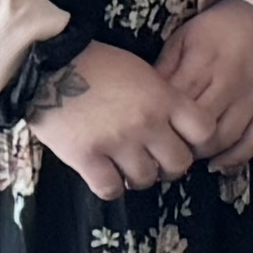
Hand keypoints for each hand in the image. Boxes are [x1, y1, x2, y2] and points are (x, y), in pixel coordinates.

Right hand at [25, 39, 202, 195]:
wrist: (48, 64)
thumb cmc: (96, 63)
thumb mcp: (142, 71)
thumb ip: (162, 98)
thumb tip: (176, 126)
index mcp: (164, 98)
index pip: (205, 131)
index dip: (198, 141)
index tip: (185, 142)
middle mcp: (146, 122)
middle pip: (179, 163)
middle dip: (170, 166)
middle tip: (155, 161)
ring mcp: (116, 141)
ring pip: (146, 179)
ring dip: (139, 178)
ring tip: (127, 168)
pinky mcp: (85, 156)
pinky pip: (110, 189)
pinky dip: (111, 187)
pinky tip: (106, 175)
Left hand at [158, 0, 252, 173]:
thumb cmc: (220, 29)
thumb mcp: (183, 39)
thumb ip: (164, 69)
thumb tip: (143, 103)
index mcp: (203, 62)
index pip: (174, 107)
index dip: (158, 127)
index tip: (147, 137)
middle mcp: (229, 81)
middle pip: (197, 128)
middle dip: (178, 145)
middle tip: (164, 152)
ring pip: (224, 139)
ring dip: (202, 154)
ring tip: (187, 155)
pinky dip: (235, 158)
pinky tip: (218, 164)